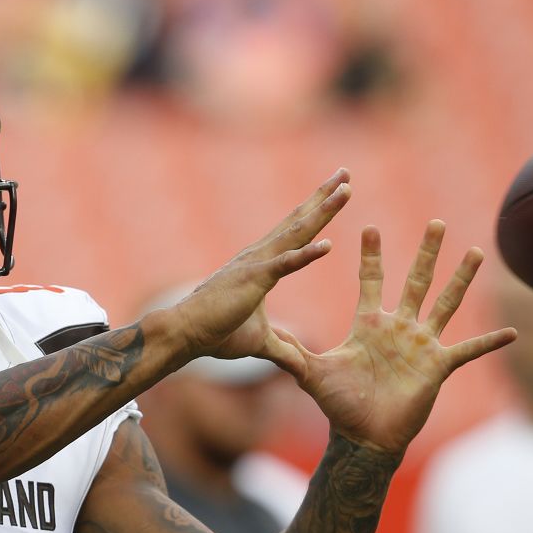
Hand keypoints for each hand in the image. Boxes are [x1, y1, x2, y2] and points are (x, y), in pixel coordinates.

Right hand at [167, 169, 351, 358]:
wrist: (185, 334)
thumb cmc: (217, 333)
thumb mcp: (260, 340)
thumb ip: (282, 347)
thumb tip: (296, 361)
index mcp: (263, 263)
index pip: (296, 231)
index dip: (317, 210)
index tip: (338, 190)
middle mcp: (261, 255)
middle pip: (299, 220)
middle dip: (324, 196)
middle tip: (345, 172)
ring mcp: (257, 265)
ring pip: (298, 232)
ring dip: (323, 211)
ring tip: (346, 190)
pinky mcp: (254, 281)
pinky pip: (285, 265)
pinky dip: (307, 255)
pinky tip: (328, 244)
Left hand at [273, 220, 516, 453]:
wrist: (363, 436)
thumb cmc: (339, 405)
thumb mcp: (310, 373)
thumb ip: (289, 352)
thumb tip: (258, 336)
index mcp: (369, 324)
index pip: (371, 280)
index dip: (371, 255)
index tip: (370, 226)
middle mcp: (399, 328)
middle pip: (416, 281)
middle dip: (426, 252)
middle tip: (436, 222)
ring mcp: (421, 345)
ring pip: (446, 304)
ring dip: (461, 279)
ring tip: (477, 252)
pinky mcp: (438, 367)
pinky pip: (468, 350)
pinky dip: (490, 342)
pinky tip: (512, 332)